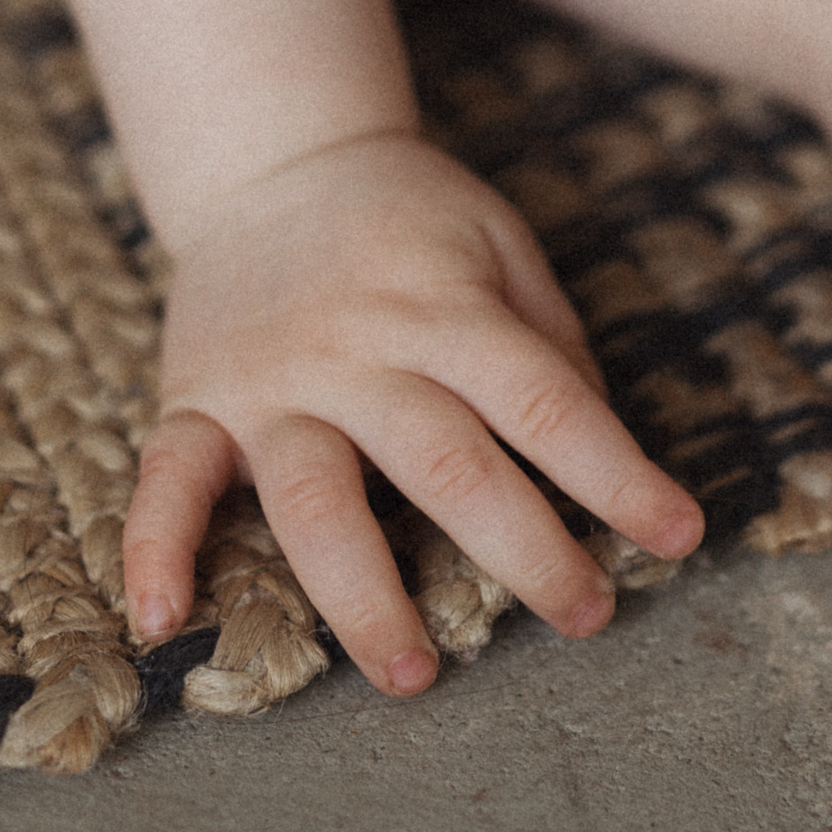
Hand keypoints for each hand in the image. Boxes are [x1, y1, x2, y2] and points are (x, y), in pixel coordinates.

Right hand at [120, 133, 703, 695]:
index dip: (616, 475)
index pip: (544, 402)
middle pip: (447, 466)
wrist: (276, 157)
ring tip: (414, 674)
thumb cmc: (411, 218)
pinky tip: (163, 620)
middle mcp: (359, 351)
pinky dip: (154, 548)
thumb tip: (598, 445)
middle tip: (584, 617)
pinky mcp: (195, 401)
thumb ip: (548, 340)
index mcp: (447, 308)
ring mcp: (271, 383)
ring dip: (362, 594)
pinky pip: (166, 479)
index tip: (678, 537)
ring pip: (315, 499)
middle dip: (524, 552)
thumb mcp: (499, 244)